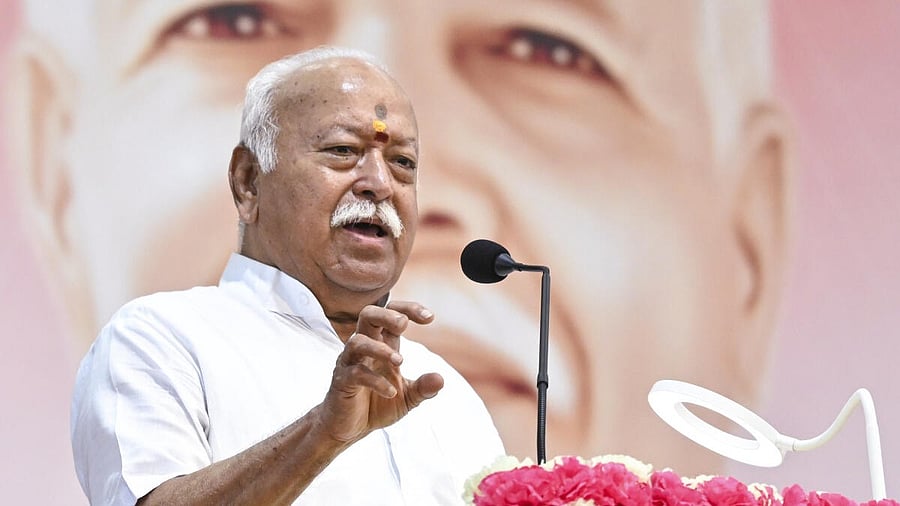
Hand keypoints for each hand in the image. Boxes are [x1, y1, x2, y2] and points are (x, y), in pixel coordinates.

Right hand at [317, 301, 443, 443]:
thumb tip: (441, 379)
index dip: (409, 309)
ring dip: (380, 349)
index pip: (391, 314)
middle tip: (404, 325)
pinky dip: (375, 381)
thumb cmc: (377, 406)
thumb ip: (423, 388)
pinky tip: (391, 392)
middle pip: (367, 315)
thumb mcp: (407, 398)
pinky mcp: (342, 382)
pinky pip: (355, 373)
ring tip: (400, 361)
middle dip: (387, 315)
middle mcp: (364, 349)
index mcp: (381, 345)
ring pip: (357, 342)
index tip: (430, 318)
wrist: (350, 429)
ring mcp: (349, 363)